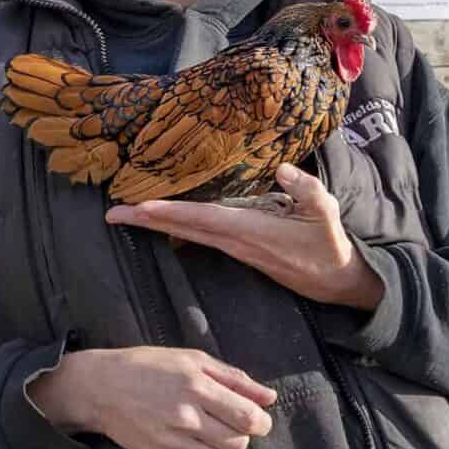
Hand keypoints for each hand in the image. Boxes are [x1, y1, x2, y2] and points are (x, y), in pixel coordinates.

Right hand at [26, 346, 276, 448]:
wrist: (101, 388)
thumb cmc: (149, 366)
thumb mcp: (193, 360)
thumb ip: (234, 379)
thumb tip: (270, 397)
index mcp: (197, 386)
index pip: (246, 417)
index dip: (261, 422)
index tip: (259, 419)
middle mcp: (186, 416)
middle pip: (236, 442)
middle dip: (244, 436)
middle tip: (234, 424)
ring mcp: (171, 440)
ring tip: (214, 432)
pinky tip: (194, 442)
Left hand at [107, 164, 386, 312]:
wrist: (337, 280)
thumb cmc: (330, 243)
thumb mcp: (326, 211)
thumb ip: (305, 188)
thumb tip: (281, 168)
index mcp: (251, 232)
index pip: (202, 219)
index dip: (170, 213)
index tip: (139, 209)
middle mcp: (236, 242)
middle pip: (184, 229)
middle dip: (148, 222)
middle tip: (112, 213)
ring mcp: (237, 249)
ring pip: (189, 235)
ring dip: (158, 225)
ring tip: (128, 215)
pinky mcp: (241, 251)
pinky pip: (201, 237)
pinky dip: (178, 228)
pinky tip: (164, 225)